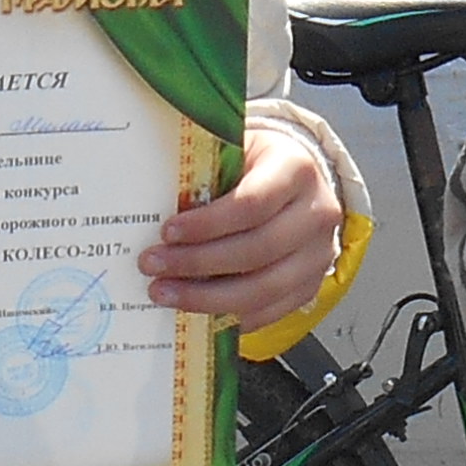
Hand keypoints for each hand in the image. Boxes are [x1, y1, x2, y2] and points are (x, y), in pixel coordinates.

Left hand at [141, 124, 342, 327]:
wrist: (295, 182)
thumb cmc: (255, 165)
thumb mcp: (231, 149)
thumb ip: (202, 168)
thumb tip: (148, 195)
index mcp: (295, 169)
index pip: (251, 204)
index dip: (207, 223)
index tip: (167, 231)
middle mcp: (316, 213)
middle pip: (256, 250)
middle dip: (197, 263)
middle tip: (153, 265)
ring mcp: (318, 254)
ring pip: (263, 289)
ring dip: (207, 297)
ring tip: (166, 293)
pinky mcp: (311, 284)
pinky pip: (270, 311)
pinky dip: (230, 316)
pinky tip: (196, 312)